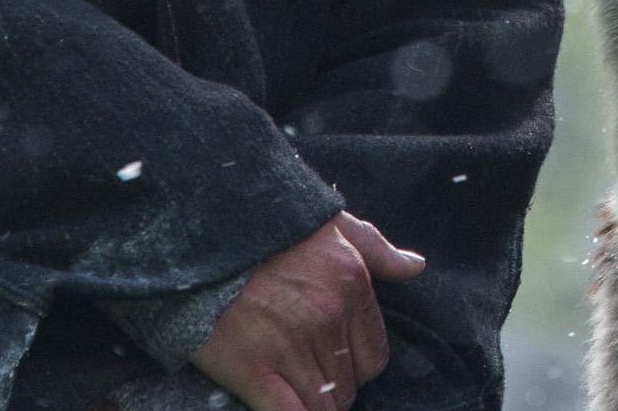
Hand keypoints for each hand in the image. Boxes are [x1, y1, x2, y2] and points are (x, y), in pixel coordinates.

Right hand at [191, 211, 424, 410]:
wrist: (202, 232)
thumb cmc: (269, 229)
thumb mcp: (332, 224)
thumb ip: (376, 248)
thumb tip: (415, 266)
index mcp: (351, 286)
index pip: (375, 358)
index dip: (356, 367)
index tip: (336, 361)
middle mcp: (326, 318)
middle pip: (348, 388)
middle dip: (333, 389)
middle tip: (309, 377)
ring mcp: (289, 345)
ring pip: (323, 407)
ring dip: (312, 406)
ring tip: (294, 390)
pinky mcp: (250, 367)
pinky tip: (287, 408)